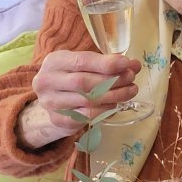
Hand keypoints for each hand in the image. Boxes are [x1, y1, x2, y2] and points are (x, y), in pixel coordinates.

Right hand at [23, 50, 140, 147]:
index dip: (106, 63)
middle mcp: (47, 81)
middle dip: (113, 80)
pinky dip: (104, 110)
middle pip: (84, 82)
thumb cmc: (74, 75)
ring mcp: (50, 102)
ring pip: (87, 100)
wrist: (53, 100)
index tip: (127, 63)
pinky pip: (86, 116)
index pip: (82, 61)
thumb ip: (108, 63)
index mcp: (54, 61)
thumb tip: (134, 65)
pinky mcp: (58, 119)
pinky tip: (114, 104)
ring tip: (130, 91)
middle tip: (131, 78)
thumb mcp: (86, 64)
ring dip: (114, 96)